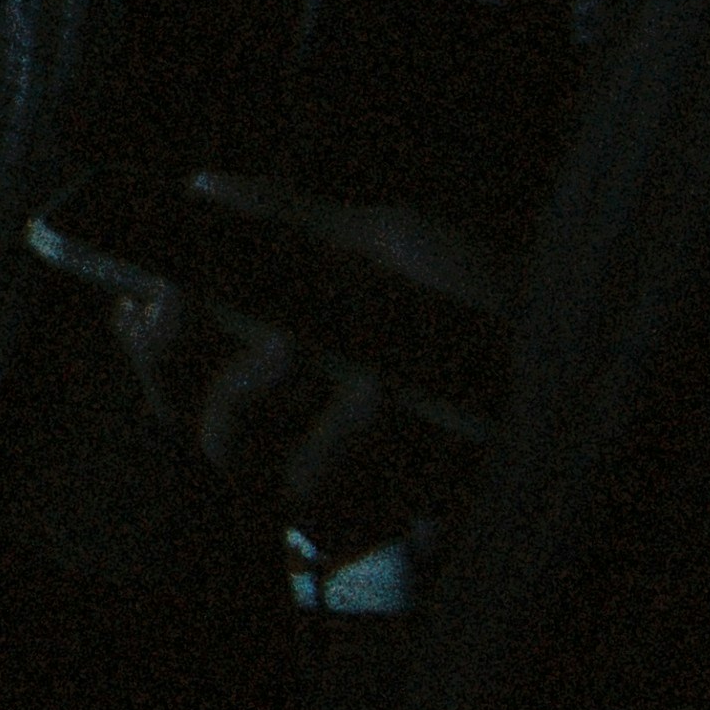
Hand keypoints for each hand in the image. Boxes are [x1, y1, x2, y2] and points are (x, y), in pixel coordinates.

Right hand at [108, 175, 512, 537]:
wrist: (579, 376)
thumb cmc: (479, 311)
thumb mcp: (393, 246)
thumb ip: (296, 225)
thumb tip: (201, 188)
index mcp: (275, 354)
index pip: (178, 357)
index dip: (142, 333)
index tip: (129, 293)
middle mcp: (284, 423)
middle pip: (183, 409)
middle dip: (166, 356)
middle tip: (177, 303)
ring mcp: (319, 476)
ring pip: (232, 453)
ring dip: (246, 393)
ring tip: (290, 345)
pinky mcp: (367, 520)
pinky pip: (317, 494)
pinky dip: (338, 438)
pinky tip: (374, 393)